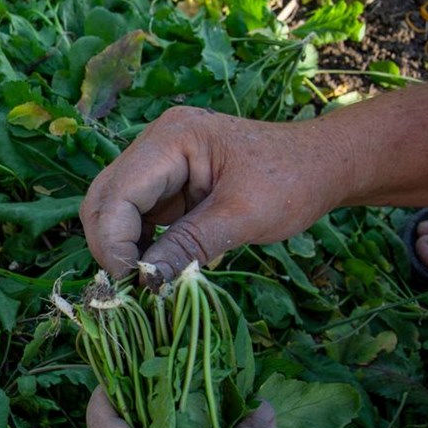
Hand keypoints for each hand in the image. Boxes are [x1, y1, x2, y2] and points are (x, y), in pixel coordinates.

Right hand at [80, 106, 352, 278]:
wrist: (324, 165)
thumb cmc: (293, 181)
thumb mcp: (242, 217)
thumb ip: (188, 246)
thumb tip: (146, 283)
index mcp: (171, 139)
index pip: (117, 194)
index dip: (114, 242)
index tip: (132, 284)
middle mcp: (154, 144)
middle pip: (103, 200)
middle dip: (110, 246)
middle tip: (129, 288)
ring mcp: (157, 163)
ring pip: (112, 211)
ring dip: (121, 249)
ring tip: (143, 282)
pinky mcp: (165, 184)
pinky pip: (134, 217)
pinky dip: (137, 246)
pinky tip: (155, 268)